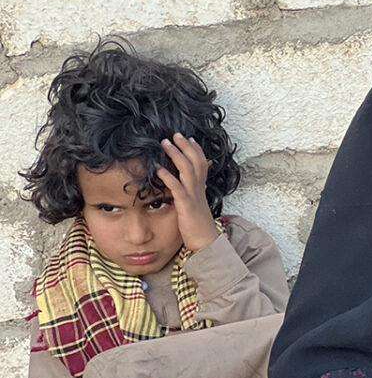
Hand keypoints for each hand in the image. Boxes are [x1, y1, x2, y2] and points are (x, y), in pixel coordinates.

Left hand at [157, 132, 218, 252]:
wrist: (206, 243)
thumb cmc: (199, 226)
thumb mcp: (197, 205)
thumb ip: (194, 192)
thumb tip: (192, 185)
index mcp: (201, 188)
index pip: (202, 163)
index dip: (195, 149)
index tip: (188, 138)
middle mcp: (199, 189)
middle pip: (195, 161)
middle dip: (185, 146)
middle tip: (175, 134)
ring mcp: (193, 196)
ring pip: (187, 169)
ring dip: (176, 154)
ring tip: (165, 143)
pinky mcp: (186, 205)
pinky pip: (176, 188)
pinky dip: (167, 176)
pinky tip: (158, 168)